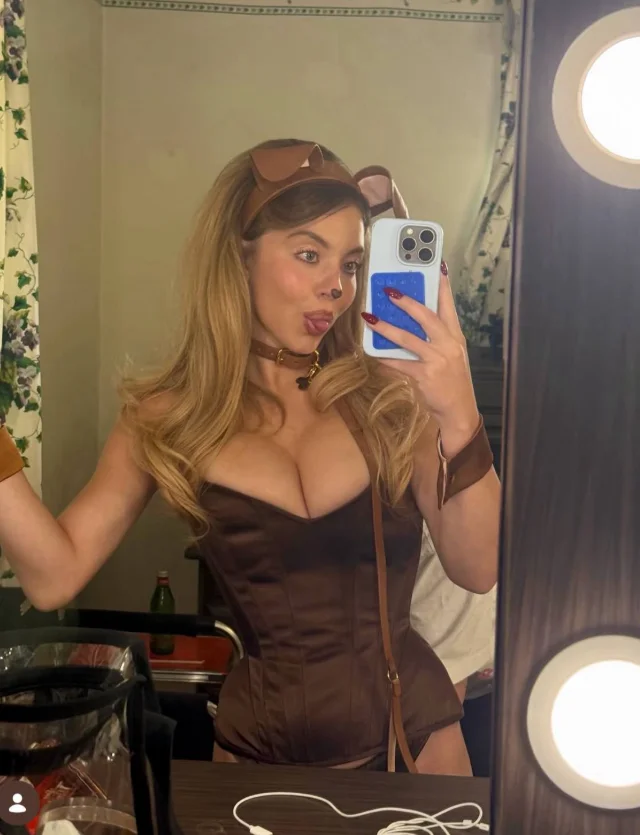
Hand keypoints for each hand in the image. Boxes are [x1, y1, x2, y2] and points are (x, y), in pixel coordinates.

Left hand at [361, 263, 479, 454]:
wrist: (460, 410)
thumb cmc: (452, 381)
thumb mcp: (451, 355)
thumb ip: (436, 337)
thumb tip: (412, 320)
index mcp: (455, 336)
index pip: (449, 305)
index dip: (442, 285)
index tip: (437, 265)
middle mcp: (448, 344)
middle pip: (426, 316)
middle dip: (407, 302)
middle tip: (389, 290)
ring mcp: (437, 359)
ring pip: (408, 338)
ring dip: (386, 327)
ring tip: (370, 317)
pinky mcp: (425, 375)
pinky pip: (399, 363)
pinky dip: (384, 358)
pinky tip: (372, 352)